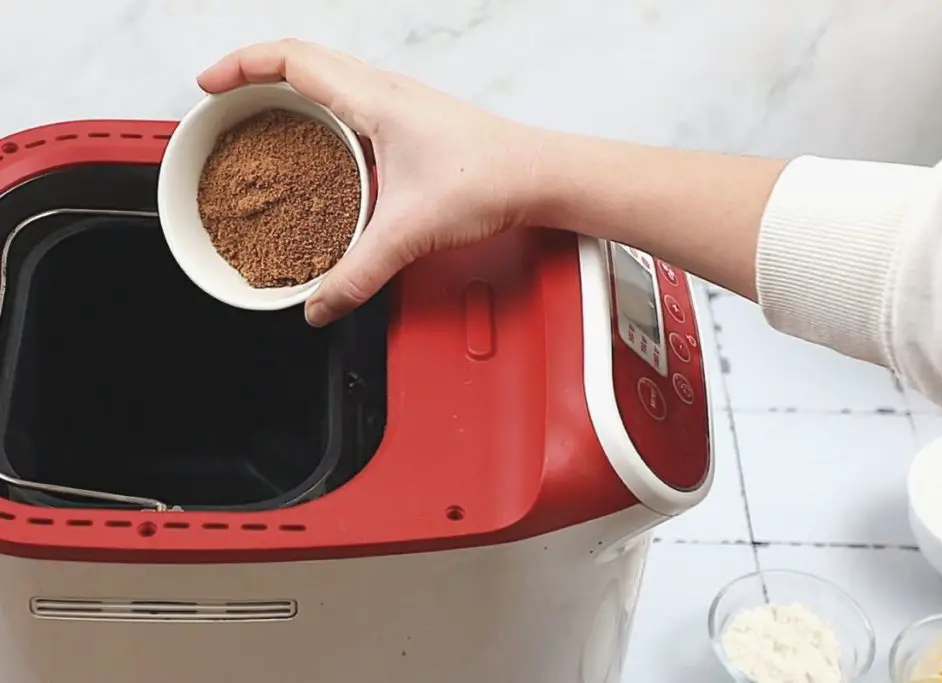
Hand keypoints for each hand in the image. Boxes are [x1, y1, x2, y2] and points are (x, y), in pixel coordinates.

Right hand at [198, 39, 542, 326]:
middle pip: (303, 60)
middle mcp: (385, 91)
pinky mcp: (413, 123)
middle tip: (225, 104)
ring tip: (262, 124)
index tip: (209, 85)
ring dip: (289, 93)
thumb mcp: (409, 231)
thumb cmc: (491, 178)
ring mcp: (400, 104)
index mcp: (374, 99)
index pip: (291, 58)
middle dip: (254, 75)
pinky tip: (321, 154)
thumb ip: (358, 274)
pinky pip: (351, 102)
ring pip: (329, 78)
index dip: (241, 64)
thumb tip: (321, 303)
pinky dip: (322, 115)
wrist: (541, 175)